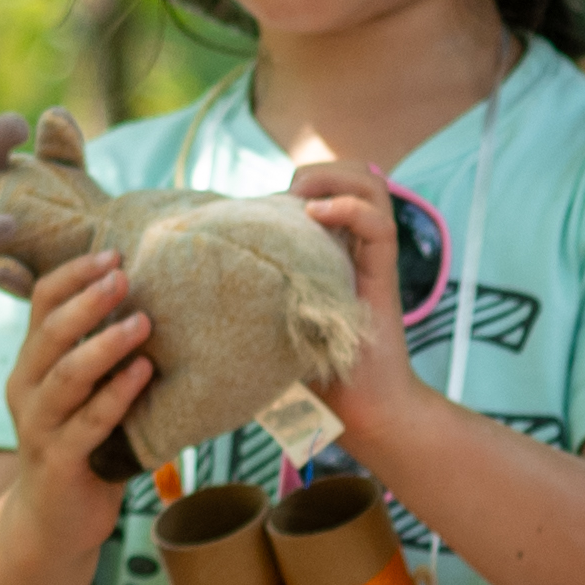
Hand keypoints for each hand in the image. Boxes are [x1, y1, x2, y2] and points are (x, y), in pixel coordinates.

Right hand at [1, 252, 154, 492]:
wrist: (52, 522)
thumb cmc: (82, 445)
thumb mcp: (85, 391)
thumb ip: (101, 351)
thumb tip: (153, 295)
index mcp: (32, 362)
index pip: (42, 302)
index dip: (74, 274)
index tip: (114, 252)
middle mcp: (27, 387)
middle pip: (51, 331)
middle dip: (88, 299)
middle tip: (125, 274)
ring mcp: (39, 425)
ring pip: (68, 374)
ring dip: (106, 344)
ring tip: (143, 322)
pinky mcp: (58, 460)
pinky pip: (90, 422)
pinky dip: (118, 394)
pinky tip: (145, 373)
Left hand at [283, 157, 419, 423]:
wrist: (365, 413)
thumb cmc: (314, 376)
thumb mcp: (275, 323)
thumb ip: (257, 294)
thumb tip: (200, 281)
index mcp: (339, 252)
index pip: (336, 187)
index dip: (305, 180)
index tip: (264, 204)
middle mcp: (360, 248)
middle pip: (360, 173)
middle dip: (321, 170)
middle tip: (289, 193)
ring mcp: (375, 261)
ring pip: (373, 185)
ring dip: (334, 179)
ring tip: (301, 199)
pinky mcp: (384, 278)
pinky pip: (379, 225)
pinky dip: (347, 208)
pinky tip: (314, 216)